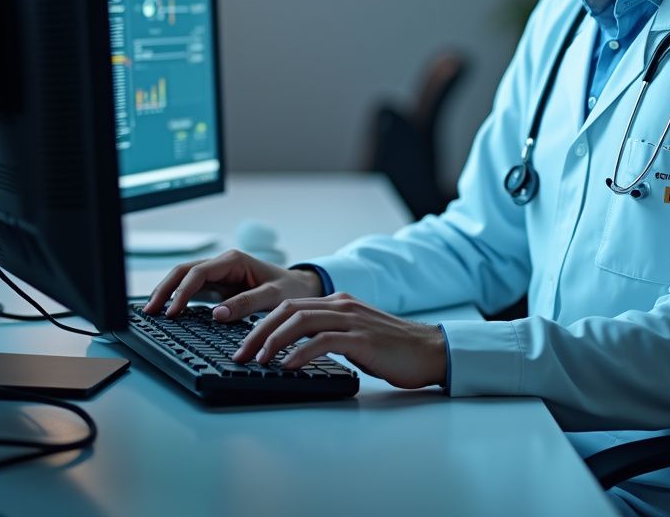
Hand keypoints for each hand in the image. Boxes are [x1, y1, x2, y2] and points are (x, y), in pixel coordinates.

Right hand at [143, 249, 321, 319]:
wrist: (302, 288)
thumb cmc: (291, 289)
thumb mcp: (273, 296)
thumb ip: (246, 304)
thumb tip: (217, 314)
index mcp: (233, 261)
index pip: (198, 272)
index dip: (181, 292)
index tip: (172, 313)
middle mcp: (223, 265)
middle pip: (184, 272)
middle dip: (165, 289)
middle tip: (149, 312)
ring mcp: (219, 276)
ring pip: (185, 279)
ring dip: (168, 293)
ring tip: (151, 313)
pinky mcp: (219, 287)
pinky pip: (193, 290)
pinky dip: (179, 299)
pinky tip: (169, 313)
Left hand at [232, 292, 446, 389]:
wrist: (429, 351)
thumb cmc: (392, 349)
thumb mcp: (354, 336)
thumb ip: (329, 335)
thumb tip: (295, 352)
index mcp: (338, 303)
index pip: (289, 306)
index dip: (262, 324)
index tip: (243, 345)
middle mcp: (341, 305)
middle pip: (288, 310)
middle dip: (258, 332)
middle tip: (240, 354)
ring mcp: (352, 319)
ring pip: (301, 321)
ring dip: (273, 341)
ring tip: (258, 360)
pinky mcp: (361, 338)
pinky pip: (323, 341)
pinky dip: (300, 352)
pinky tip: (287, 366)